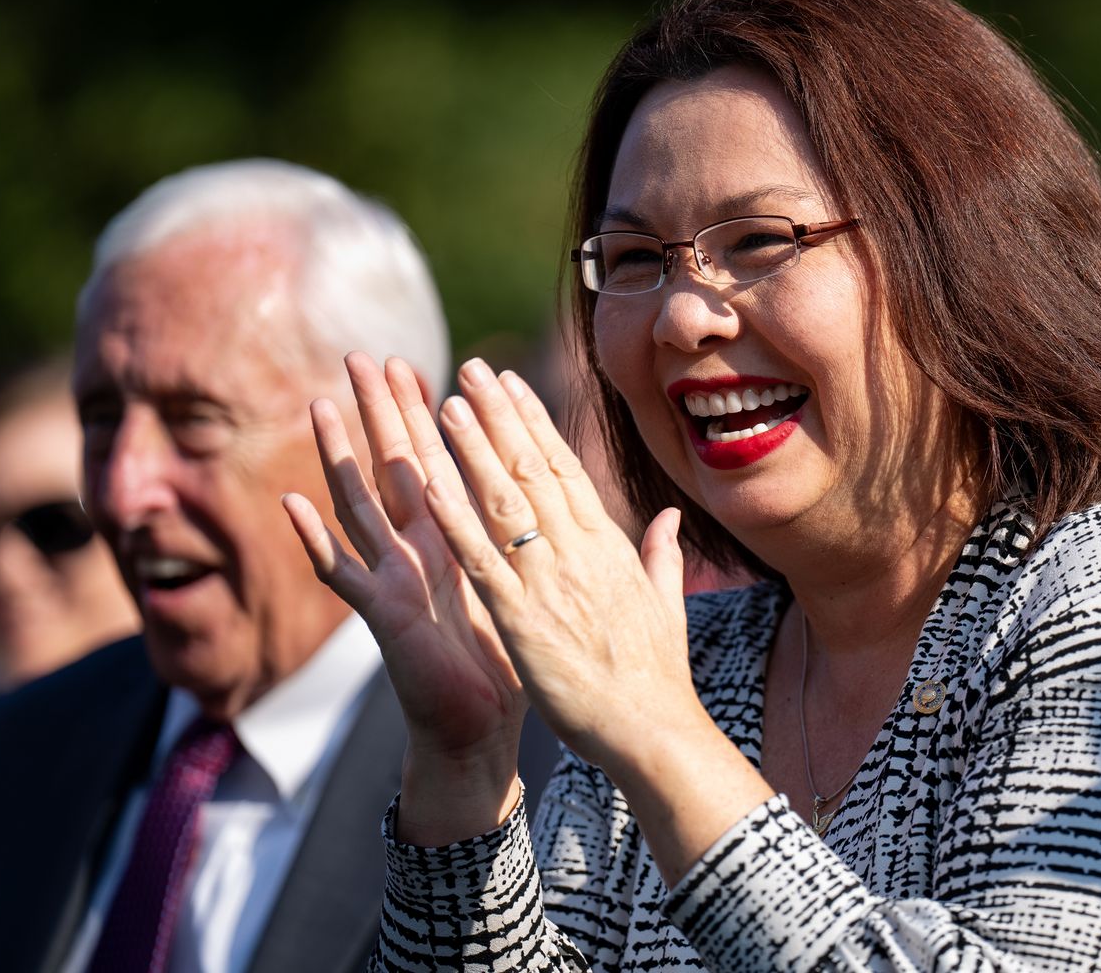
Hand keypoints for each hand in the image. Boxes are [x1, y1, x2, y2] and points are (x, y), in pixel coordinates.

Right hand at [283, 354, 525, 782]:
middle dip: (378, 412)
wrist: (480, 729)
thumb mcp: (518, 584)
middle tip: (362, 354)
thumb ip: (520, 538)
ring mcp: (391, 579)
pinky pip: (343, 573)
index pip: (438, 461)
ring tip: (319, 404)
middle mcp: (416, 550)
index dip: (429, 414)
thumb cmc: (500, 660)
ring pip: (360, 505)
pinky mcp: (381, 616)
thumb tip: (540, 493)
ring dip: (339, 456)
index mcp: (453, 539)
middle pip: (392, 466)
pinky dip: (316, 540)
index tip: (423, 361)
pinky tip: (292, 504)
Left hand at [420, 357, 702, 771]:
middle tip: (471, 370)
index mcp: (610, 547)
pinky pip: (482, 559)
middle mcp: (579, 552)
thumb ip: (662, 555)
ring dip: (474, 450)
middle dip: (499, 416)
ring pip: (506, 501)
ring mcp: (550, 582)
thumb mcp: (667, 604)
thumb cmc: (658, 676)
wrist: (654, 730)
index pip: (566, 469)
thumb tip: (669, 515)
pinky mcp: (523, 618)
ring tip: (447, 403)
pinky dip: (455, 518)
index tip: (510, 384)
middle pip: (534, 469)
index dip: (534, 423)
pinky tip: (431, 483)